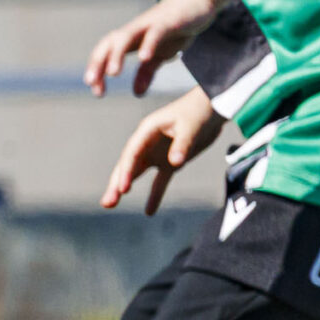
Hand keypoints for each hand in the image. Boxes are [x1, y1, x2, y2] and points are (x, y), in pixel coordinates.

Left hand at [86, 0, 213, 96]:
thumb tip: (137, 93)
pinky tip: (143, 58)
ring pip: (126, 37)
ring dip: (117, 54)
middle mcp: (134, 30)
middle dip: (98, 62)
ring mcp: (150, 24)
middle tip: (92, 83)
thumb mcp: (160, 54)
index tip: (96, 91)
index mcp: (129, 39)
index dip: (97, 70)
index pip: (105, 53)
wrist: (195, 2)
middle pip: (109, 43)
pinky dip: (148, 44)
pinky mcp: (168, 22)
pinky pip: (155, 32)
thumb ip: (147, 72)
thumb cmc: (172, 29)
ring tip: (112, 73)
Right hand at [103, 89, 223, 214]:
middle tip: (107, 203)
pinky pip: (160, 181)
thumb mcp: (192, 126)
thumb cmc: (199, 111)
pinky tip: (149, 212)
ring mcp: (157, 153)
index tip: (123, 188)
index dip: (127, 171)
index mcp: (147, 130)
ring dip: (124, 188)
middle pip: (127, 165)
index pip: (132, 153)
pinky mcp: (170, 161)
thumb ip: (182, 144)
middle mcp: (146, 142)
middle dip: (116, 183)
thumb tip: (174, 163)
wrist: (213, 107)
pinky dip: (155, 195)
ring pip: (136, 173)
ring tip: (110, 204)